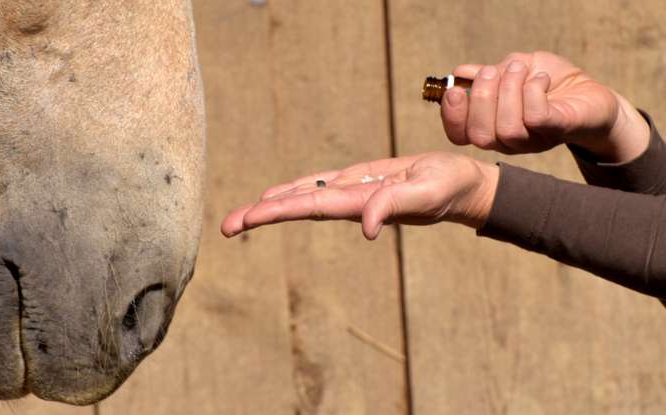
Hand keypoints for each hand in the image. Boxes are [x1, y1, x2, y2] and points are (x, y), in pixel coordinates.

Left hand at [221, 152, 498, 238]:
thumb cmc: (448, 188)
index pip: (308, 206)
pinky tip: (278, 195)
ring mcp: (352, 192)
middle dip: (261, 215)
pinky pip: (321, 185)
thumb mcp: (426, 193)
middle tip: (226, 227)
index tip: (246, 220)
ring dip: (272, 205)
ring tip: (240, 217)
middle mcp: (349, 201)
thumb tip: (366, 229)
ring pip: (305, 196)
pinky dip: (296, 189)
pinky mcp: (360, 180)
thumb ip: (395, 205)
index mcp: (358, 204)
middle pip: (297, 205)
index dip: (276, 211)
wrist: (461, 185)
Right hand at [442, 51, 649, 161]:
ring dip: (509, 90)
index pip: (459, 135)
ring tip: (520, 69)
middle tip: (493, 71)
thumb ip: (486, 74)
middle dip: (481, 99)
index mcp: (490, 126)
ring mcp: (533, 140)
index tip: (454, 90)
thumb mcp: (512, 70)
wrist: (591, 94)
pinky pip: (535, 118)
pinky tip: (540, 79)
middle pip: (480, 135)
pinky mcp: (557, 130)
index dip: (452, 116)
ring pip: (507, 128)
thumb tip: (459, 73)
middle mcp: (508, 140)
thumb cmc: (549, 82)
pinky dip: (532, 92)